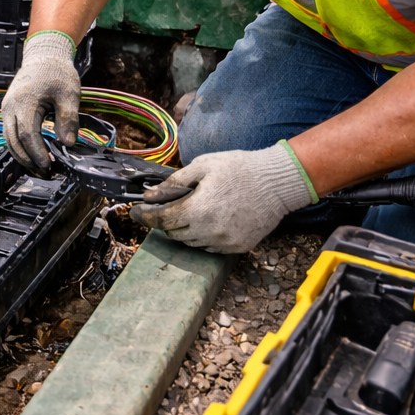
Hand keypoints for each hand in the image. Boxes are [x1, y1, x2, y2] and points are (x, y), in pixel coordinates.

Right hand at [1, 31, 81, 175]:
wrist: (44, 56)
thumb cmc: (57, 73)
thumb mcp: (69, 95)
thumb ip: (68, 120)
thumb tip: (67, 144)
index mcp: (25, 102)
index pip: (27, 134)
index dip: (37, 153)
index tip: (49, 165)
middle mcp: (10, 107)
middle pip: (13, 141)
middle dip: (28, 159)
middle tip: (45, 173)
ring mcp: (7, 109)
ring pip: (8, 139)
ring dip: (22, 156)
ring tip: (39, 168)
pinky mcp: (9, 111)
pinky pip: (10, 133)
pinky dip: (19, 146)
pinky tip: (32, 155)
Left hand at [130, 141, 317, 253]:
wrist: (278, 182)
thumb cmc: (240, 169)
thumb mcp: (203, 166)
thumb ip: (174, 182)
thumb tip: (151, 195)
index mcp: (198, 209)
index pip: (162, 220)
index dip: (145, 216)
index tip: (136, 212)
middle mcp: (209, 231)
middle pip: (174, 234)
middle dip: (165, 222)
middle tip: (165, 208)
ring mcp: (225, 242)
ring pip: (192, 242)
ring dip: (185, 230)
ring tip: (192, 211)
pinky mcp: (238, 247)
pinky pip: (211, 247)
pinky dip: (204, 236)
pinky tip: (210, 220)